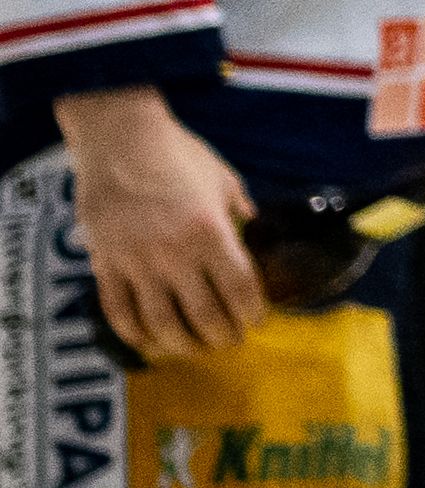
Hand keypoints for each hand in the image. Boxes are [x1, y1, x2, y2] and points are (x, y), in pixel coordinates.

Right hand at [60, 89, 262, 364]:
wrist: (120, 141)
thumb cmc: (178, 155)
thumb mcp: (222, 179)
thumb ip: (238, 209)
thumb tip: (253, 225)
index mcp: (211, 232)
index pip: (240, 289)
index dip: (251, 313)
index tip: (256, 322)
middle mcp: (175, 255)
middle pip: (204, 315)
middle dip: (222, 335)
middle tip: (229, 340)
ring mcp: (137, 263)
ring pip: (161, 323)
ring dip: (182, 344)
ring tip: (194, 347)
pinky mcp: (106, 265)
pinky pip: (118, 311)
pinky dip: (134, 333)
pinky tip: (148, 340)